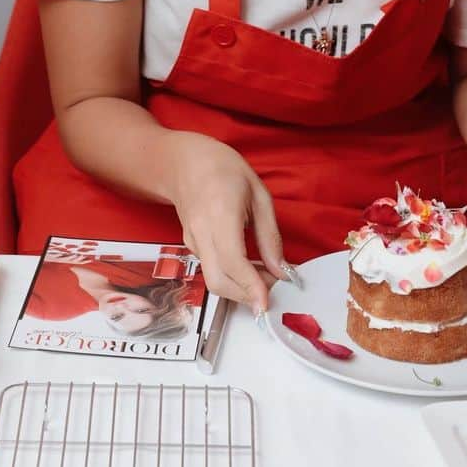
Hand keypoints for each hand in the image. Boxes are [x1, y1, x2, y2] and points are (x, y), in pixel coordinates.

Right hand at [162, 131, 286, 312]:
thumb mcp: (259, 195)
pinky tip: (248, 268)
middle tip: (274, 290)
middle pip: (218, 281)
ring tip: (265, 277)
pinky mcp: (190, 247)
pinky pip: (211, 270)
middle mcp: (201, 233)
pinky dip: (231, 278)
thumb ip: (270, 236)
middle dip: (246, 296)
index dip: (250, 286)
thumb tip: (281, 271)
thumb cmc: (224, 170)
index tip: (266, 303)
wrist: (184, 162)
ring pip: (213, 280)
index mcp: (220, 214)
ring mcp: (191, 241)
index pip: (232, 261)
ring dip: (240, 288)